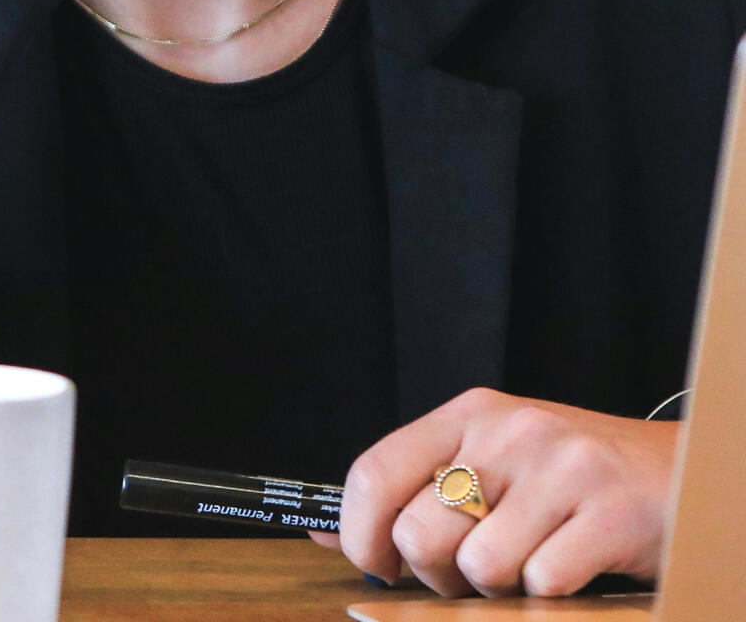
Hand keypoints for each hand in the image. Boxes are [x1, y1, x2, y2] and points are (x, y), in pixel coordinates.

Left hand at [310, 387, 677, 596]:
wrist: (683, 474)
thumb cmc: (572, 478)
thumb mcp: (491, 461)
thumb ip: (417, 490)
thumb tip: (327, 535)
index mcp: (469, 414)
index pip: (375, 469)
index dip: (359, 532)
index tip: (371, 565)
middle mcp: (508, 430)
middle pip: (421, 532)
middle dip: (437, 576)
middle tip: (470, 574)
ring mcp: (560, 468)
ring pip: (479, 566)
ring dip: (498, 590)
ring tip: (528, 565)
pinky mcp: (610, 513)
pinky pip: (543, 584)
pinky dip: (549, 597)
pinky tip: (572, 569)